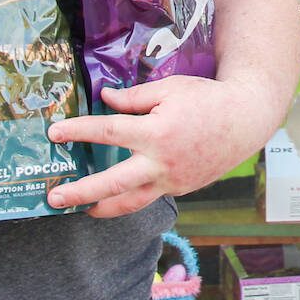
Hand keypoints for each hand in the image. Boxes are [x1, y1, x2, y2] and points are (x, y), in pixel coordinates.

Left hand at [46, 74, 280, 218]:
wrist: (245, 120)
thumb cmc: (207, 99)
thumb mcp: (169, 89)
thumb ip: (134, 97)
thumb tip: (104, 100)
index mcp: (156, 132)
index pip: (107, 132)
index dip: (78, 131)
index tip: (55, 133)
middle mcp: (161, 162)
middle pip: (112, 184)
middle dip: (80, 192)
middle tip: (53, 197)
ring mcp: (172, 180)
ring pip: (131, 203)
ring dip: (103, 209)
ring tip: (82, 210)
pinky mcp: (181, 189)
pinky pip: (151, 195)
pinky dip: (132, 197)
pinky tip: (117, 195)